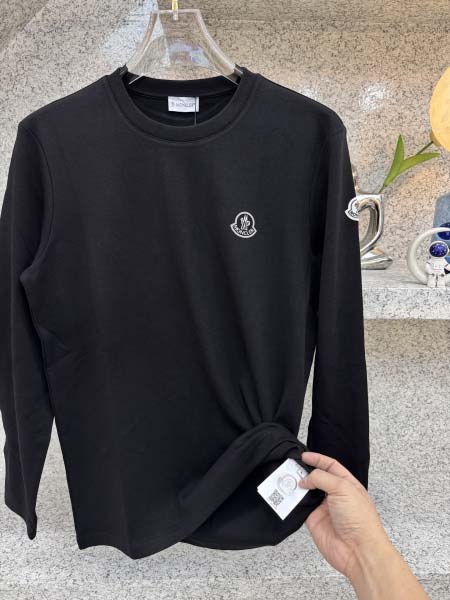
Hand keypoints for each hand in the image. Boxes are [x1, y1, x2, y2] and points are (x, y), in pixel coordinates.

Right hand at [298, 451, 389, 578]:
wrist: (358, 550)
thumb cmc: (359, 518)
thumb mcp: (342, 488)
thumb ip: (321, 478)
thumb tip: (305, 479)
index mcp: (346, 484)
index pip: (330, 466)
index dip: (317, 459)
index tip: (303, 456)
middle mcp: (335, 495)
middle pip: (316, 478)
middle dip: (304, 472)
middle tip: (291, 466)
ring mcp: (323, 508)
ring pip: (306, 492)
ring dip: (296, 486)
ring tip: (285, 478)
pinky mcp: (314, 520)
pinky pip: (300, 507)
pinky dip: (292, 501)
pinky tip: (286, 494)